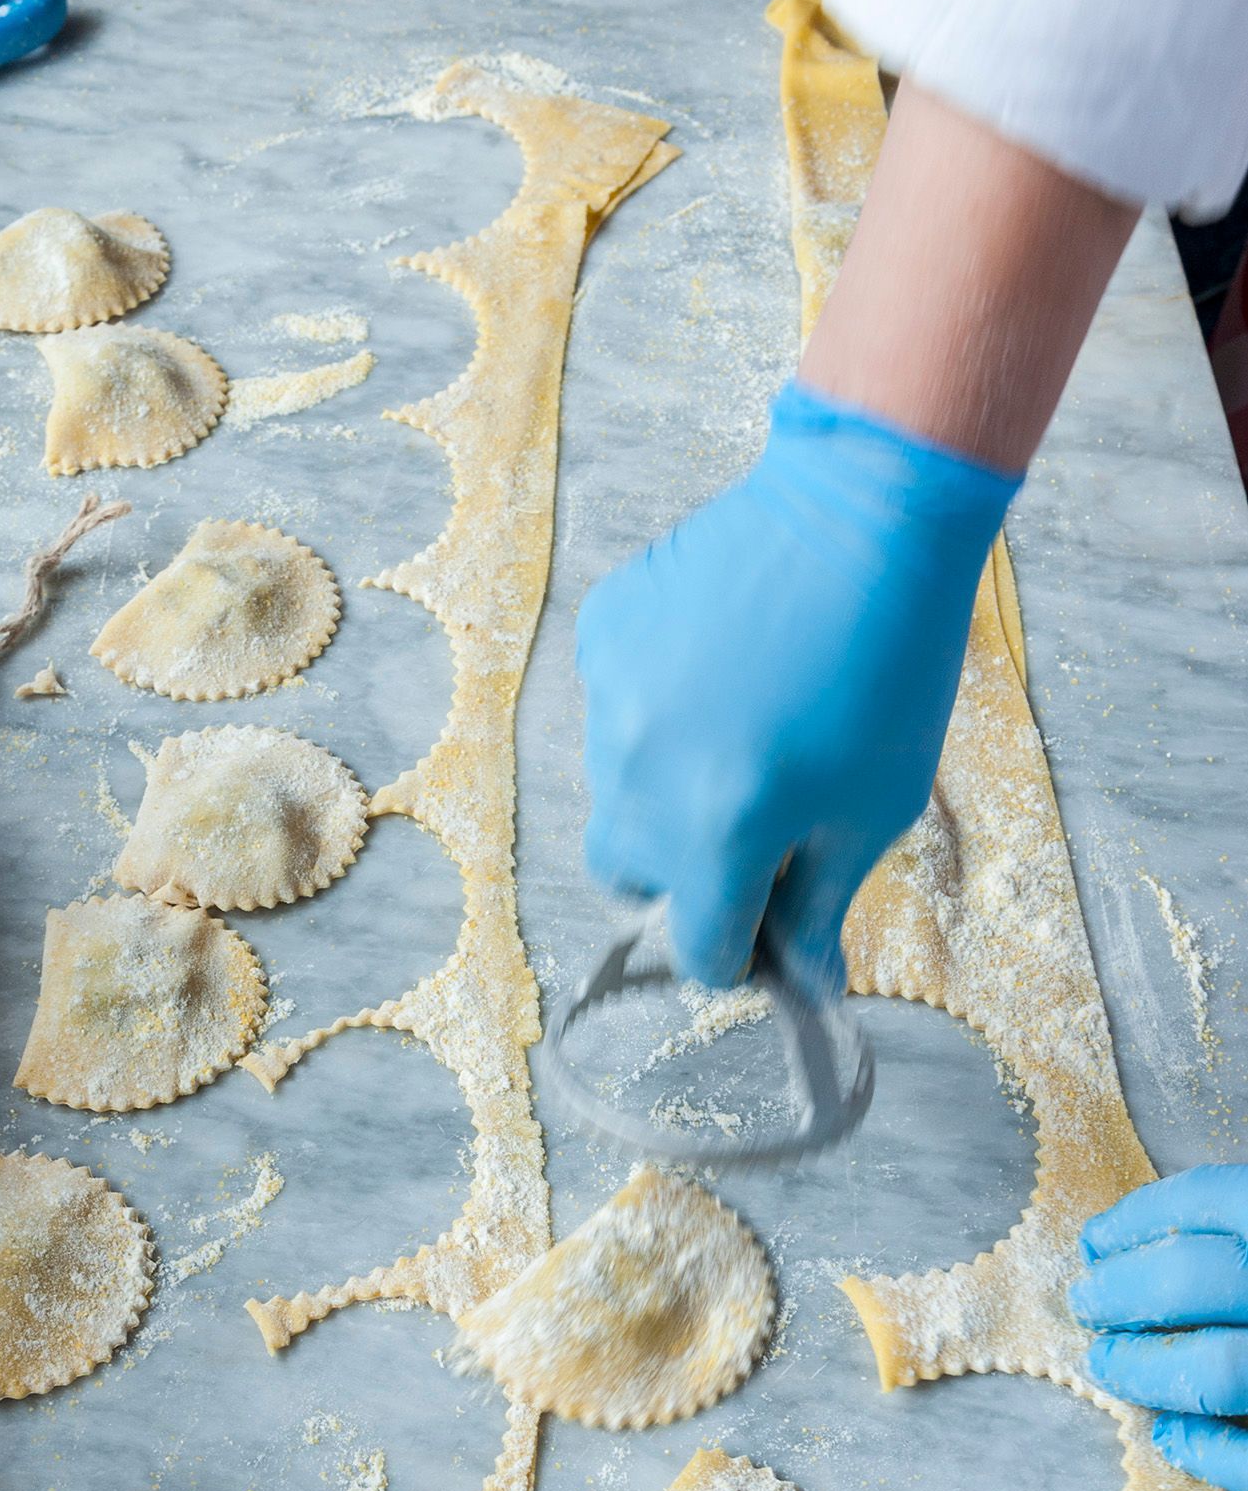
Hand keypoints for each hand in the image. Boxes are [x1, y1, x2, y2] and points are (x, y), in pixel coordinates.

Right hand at [575, 379, 1017, 991]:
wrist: (863, 513)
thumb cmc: (889, 667)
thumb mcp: (876, 806)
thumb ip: (820, 903)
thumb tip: (802, 977)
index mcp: (718, 833)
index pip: (699, 950)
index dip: (740, 947)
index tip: (770, 915)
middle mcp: (643, 778)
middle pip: (633, 879)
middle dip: (685, 869)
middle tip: (749, 819)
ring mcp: (611, 705)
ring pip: (616, 793)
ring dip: (667, 787)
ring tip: (742, 722)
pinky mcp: (602, 638)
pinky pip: (611, 711)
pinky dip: (655, 710)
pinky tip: (718, 666)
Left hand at [1072, 1167, 1247, 1490]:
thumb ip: (1234, 1243)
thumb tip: (1139, 1253)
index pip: (1218, 1201)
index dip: (1143, 1219)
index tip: (1096, 1242)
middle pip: (1197, 1277)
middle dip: (1123, 1291)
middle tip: (1086, 1304)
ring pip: (1220, 1370)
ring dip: (1146, 1369)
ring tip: (1107, 1366)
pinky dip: (1205, 1451)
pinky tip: (1168, 1439)